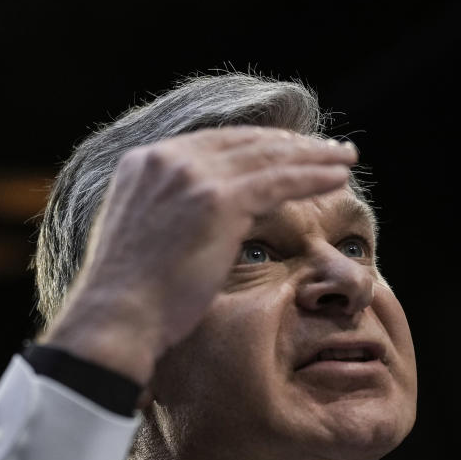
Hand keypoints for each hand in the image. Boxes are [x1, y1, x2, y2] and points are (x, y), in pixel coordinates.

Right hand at [41, 127, 357, 388]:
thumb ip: (169, 212)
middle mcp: (166, 159)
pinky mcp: (218, 200)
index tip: (285, 149)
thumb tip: (201, 219)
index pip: (211, 142)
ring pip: (267, 157)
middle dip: (288, 144)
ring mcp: (191, 176)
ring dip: (311, 155)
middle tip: (324, 148)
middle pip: (242, 142)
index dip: (254, 144)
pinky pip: (279, 181)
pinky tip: (338, 177)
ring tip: (343, 157)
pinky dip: (313, 175)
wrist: (116, 317)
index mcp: (143, 163)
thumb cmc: (127, 295)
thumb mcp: (142, 235)